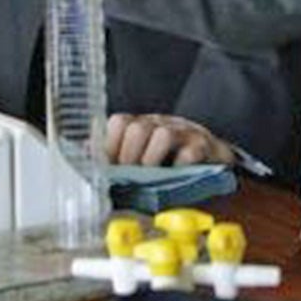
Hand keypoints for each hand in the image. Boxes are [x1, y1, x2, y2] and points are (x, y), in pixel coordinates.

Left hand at [105, 112, 235, 166]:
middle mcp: (161, 125)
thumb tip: (85, 154)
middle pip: (137, 128)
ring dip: (153, 161)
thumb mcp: (140, 161)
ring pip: (162, 134)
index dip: (110, 146)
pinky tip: (177, 177)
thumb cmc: (172, 167)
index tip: (110, 167)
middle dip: (129, 157)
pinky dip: (180, 166)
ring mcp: (184, 133)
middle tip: (132, 175)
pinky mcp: (205, 147)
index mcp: (142, 127)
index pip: (118, 122)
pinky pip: (190, 151)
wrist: (215, 168)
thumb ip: (114, 158)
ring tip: (153, 178)